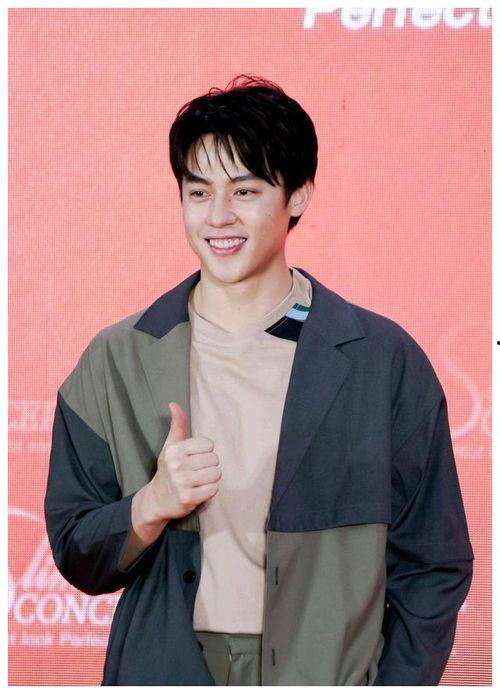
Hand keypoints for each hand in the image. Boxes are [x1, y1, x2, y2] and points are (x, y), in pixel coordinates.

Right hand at [144, 401, 220, 522]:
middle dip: (209, 466)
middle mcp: (177, 464)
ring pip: (216, 473)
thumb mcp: (170, 446)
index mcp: (175, 449)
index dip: (204, 452)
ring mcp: (182, 482)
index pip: (209, 444)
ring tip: (198, 481)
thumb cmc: (167, 470)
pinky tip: (198, 491)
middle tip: (196, 472)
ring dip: (211, 479)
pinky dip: (209, 491)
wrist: (156, 500)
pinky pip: (214, 489)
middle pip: (214, 459)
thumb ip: (177, 425)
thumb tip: (174, 403)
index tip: (194, 459)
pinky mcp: (189, 498)